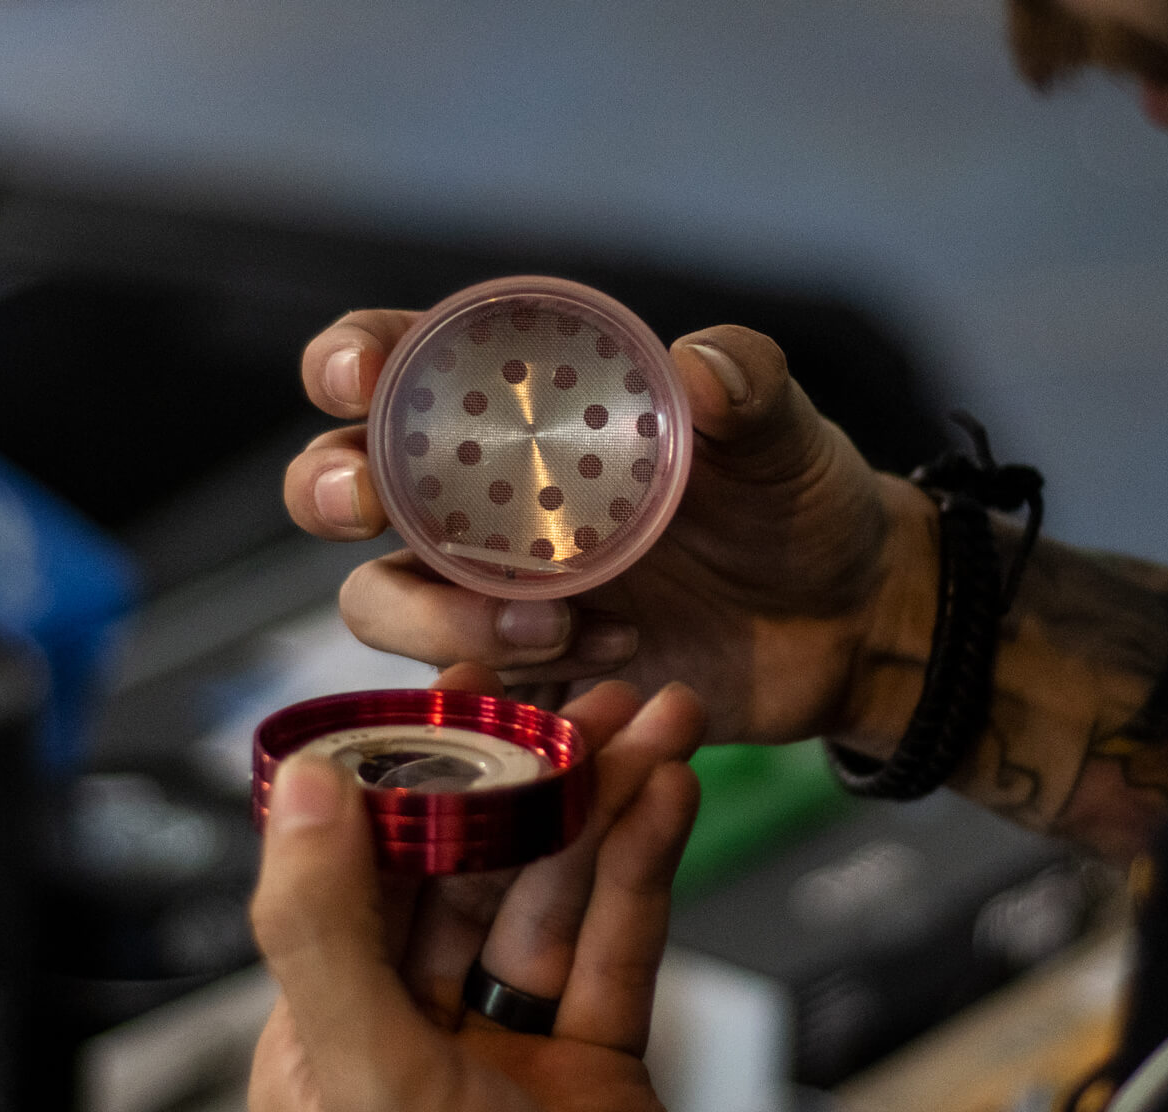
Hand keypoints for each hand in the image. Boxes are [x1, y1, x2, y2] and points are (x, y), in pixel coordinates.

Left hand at [246, 664, 737, 1111]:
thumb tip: (300, 787)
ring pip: (552, 897)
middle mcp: (406, 1045)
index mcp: (320, 1051)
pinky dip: (646, 870)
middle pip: (466, 870)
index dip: (414, 771)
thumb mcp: (380, 1084)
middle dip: (533, 775)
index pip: (355, 875)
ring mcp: (505, 1058)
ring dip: (604, 806)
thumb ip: (326, 932)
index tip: (466, 687)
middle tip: (593, 689)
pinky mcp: (596, 1071)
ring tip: (661, 720)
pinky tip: (671, 798)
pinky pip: (617, 948)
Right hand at [286, 312, 928, 743]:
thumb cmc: (798, 504)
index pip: (395, 364)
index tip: (359, 379)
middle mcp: (476, 498)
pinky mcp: (516, 682)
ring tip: (554, 626)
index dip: (349, 361)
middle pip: (337, 484)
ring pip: (379, 600)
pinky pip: (456, 694)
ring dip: (437, 615)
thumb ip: (750, 388)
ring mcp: (486, 594)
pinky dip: (509, 685)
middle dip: (325, 489)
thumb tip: (702, 364)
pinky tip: (611, 662)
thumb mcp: (784, 436)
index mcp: (519, 411)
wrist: (842, 628)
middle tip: (369, 507)